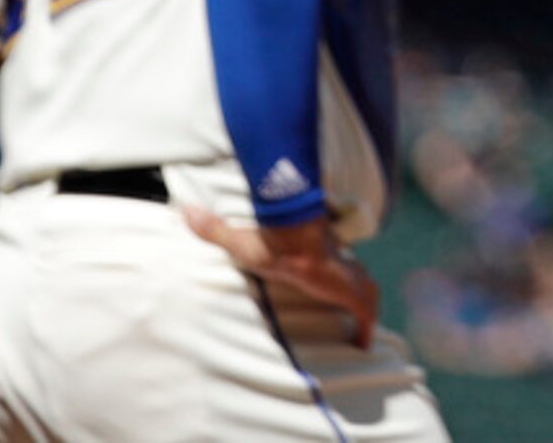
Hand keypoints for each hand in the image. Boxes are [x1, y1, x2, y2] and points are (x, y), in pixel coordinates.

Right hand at [184, 206, 379, 347]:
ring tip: (362, 326)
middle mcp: (337, 264)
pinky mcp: (354, 293)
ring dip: (366, 305)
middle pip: (355, 276)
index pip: (331, 260)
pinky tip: (364, 344)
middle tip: (353, 306)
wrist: (296, 243)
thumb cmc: (272, 244)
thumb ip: (214, 228)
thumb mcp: (240, 240)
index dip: (333, 270)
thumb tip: (186, 209)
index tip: (331, 280)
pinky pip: (367, 314)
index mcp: (317, 254)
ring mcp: (349, 278)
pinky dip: (367, 328)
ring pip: (367, 291)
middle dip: (356, 288)